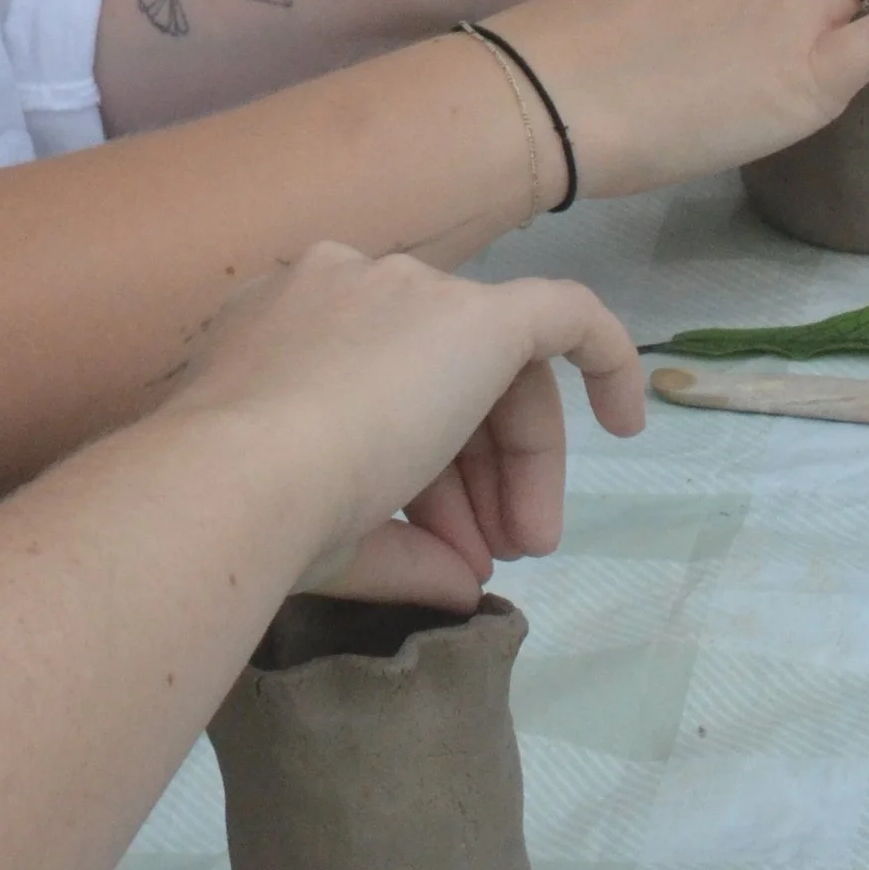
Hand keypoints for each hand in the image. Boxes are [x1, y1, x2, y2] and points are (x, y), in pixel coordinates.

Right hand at [163, 240, 643, 613]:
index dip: (422, 472)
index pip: (376, 384)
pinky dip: (603, 357)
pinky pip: (563, 313)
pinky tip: (629, 419)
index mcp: (283, 322)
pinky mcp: (477, 314)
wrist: (239, 476)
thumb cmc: (253, 506)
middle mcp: (342, 285)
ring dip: (510, 464)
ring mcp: (408, 291)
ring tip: (519, 549)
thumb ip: (398, 550)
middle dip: (471, 473)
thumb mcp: (322, 530)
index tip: (440, 545)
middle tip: (490, 556)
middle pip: (437, 372)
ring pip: (488, 366)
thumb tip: (458, 584)